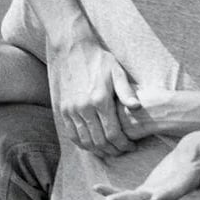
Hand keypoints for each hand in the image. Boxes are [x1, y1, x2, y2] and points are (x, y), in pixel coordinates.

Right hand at [48, 34, 139, 156]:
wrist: (72, 48)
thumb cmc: (99, 59)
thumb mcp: (117, 71)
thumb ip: (126, 91)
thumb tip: (136, 107)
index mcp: (100, 99)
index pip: (113, 133)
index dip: (123, 144)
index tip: (131, 146)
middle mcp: (84, 108)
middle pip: (99, 141)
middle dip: (113, 150)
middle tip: (122, 151)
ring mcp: (71, 110)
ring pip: (85, 141)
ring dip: (98, 150)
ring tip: (109, 150)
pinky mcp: (62, 110)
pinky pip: (72, 134)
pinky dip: (82, 144)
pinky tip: (93, 145)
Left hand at [94, 131, 199, 199]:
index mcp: (183, 183)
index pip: (168, 196)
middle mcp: (168, 192)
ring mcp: (157, 191)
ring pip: (136, 199)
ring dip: (119, 199)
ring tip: (102, 195)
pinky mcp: (148, 187)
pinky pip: (129, 193)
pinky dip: (114, 192)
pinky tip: (98, 188)